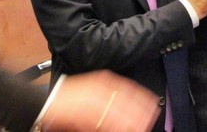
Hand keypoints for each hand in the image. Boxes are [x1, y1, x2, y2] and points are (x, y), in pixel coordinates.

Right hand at [41, 70, 159, 131]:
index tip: (154, 104)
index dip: (143, 97)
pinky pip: (105, 123)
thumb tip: (127, 105)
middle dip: (140, 112)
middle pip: (127, 100)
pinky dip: (116, 127)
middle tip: (151, 119)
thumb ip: (109, 94)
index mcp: (103, 80)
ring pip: (118, 113)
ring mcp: (94, 101)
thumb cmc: (71, 97)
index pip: (128, 88)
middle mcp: (101, 88)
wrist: (52, 101)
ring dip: (131, 121)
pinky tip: (123, 130)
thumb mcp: (92, 89)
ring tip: (141, 128)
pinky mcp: (87, 114)